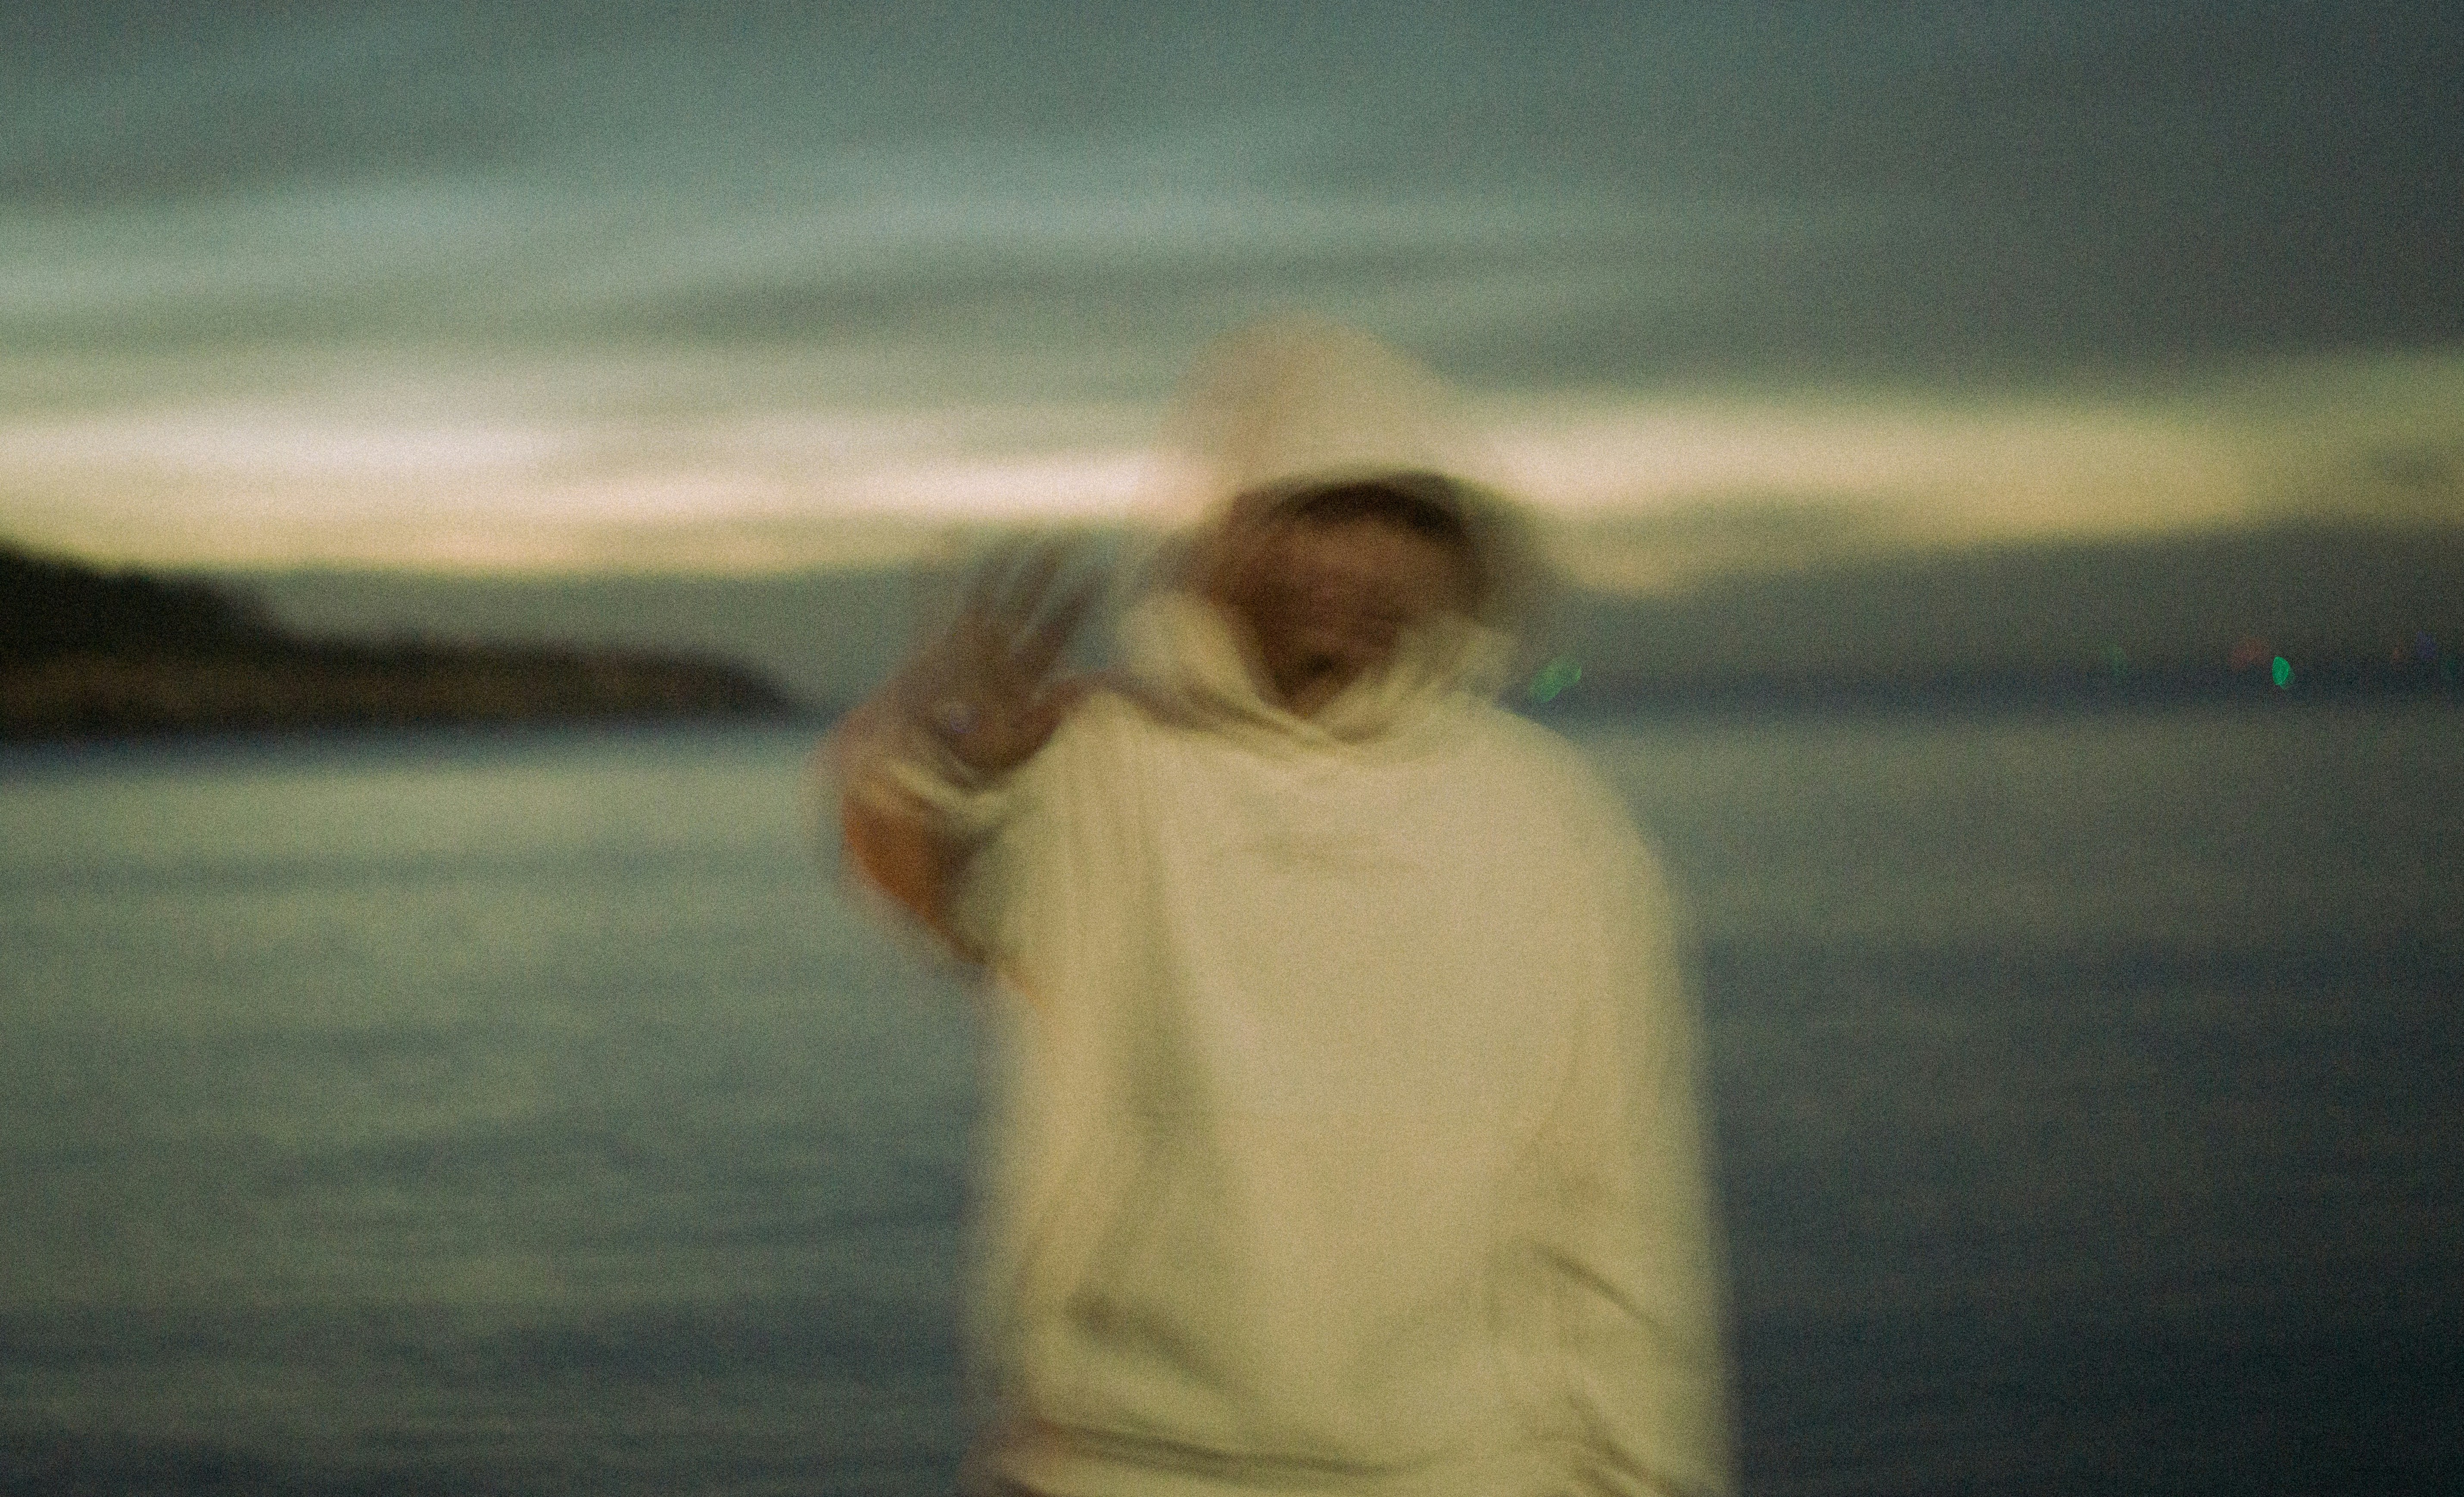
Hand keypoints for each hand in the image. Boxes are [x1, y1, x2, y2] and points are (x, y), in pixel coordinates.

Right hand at [895, 540, 1101, 777]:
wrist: (916, 776)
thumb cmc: (963, 772)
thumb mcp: (1005, 760)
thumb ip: (1035, 734)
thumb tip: (1066, 700)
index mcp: (1020, 684)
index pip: (1053, 635)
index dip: (1073, 606)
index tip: (1097, 575)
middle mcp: (997, 661)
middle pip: (1026, 608)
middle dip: (1044, 574)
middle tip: (1067, 536)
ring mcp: (964, 652)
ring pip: (987, 600)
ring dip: (1001, 568)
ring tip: (1017, 533)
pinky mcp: (930, 652)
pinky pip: (931, 607)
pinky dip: (934, 578)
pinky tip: (936, 545)